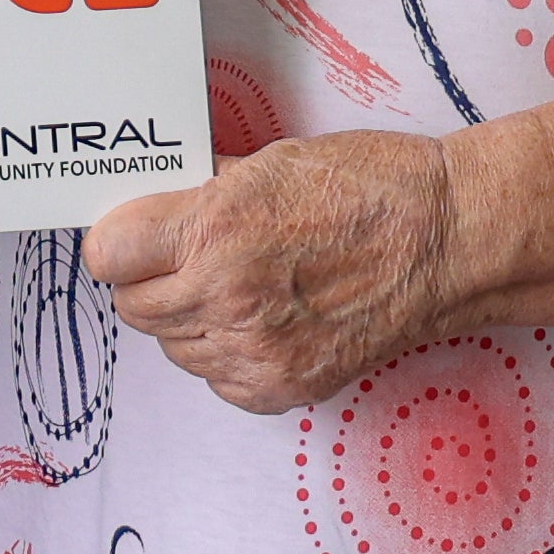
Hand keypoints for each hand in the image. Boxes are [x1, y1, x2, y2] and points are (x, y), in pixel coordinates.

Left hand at [83, 133, 459, 414]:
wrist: (445, 244)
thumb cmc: (370, 188)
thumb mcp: (269, 164)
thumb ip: (202, 193)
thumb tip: (155, 206)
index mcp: (215, 231)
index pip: (108, 253)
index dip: (117, 240)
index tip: (130, 234)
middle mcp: (225, 298)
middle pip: (132, 305)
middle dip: (145, 278)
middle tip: (178, 256)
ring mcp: (254, 353)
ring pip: (171, 346)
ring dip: (184, 317)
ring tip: (229, 284)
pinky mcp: (281, 389)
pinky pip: (215, 378)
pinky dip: (223, 352)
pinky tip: (257, 318)